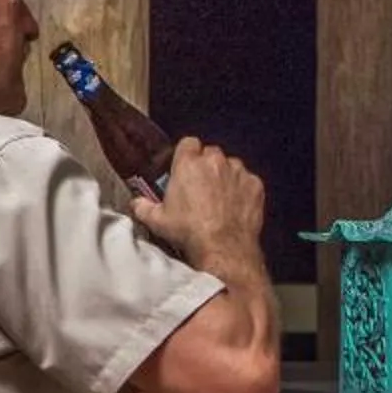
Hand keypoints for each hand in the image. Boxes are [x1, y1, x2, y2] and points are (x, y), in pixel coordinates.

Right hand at [132, 137, 264, 268]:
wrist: (224, 249)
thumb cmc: (189, 232)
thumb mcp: (158, 221)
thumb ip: (144, 207)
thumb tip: (135, 203)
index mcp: (189, 164)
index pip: (188, 143)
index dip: (186, 155)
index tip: (184, 168)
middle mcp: (215, 161)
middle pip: (211, 154)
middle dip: (206, 166)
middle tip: (201, 187)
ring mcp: (238, 172)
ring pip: (231, 166)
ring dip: (226, 177)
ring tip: (220, 199)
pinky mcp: (256, 185)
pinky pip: (248, 181)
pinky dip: (243, 190)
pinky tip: (236, 207)